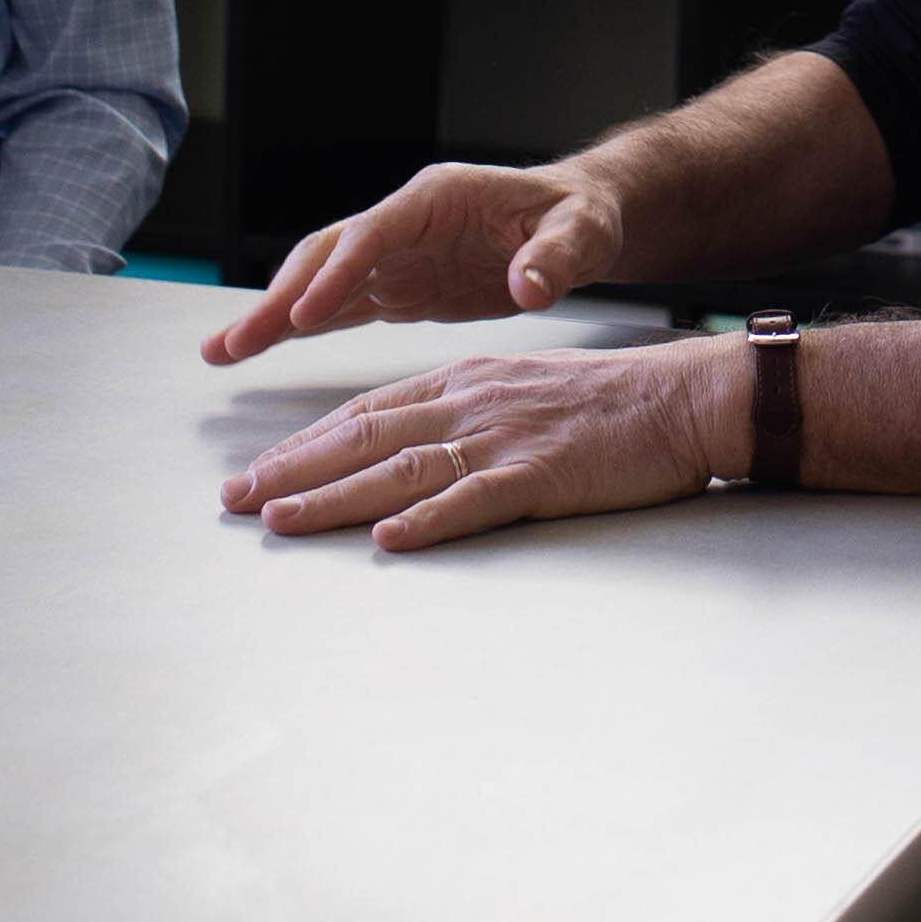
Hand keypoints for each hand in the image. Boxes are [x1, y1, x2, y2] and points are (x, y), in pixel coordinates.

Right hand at [198, 159, 621, 364]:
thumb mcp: (582, 233)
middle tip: (233, 343)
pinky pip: (339, 306)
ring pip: (319, 282)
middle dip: (279, 299)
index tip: (304, 313)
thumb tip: (530, 286)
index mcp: (437, 199)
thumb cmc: (582, 217)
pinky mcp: (400, 286)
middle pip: (326, 256)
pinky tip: (260, 348)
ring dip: (273, 316)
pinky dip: (300, 327)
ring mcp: (396, 255)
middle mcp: (404, 223)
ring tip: (221, 352)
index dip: (337, 273)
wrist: (579, 219)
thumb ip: (555, 258)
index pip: (372, 234)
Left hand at [220, 340, 743, 550]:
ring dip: (335, 497)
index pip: (367, 413)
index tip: (259, 469)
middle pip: (365, 438)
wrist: (684, 398)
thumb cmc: (611, 404)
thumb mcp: (523, 392)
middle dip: (294, 469)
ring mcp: (505, 439)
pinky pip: (476, 499)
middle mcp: (472, 403)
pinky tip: (390, 539)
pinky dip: (429, 520)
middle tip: (235, 498)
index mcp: (465, 382)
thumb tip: (413, 454)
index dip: (307, 443)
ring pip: (402, 469)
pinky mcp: (543, 474)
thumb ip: (466, 416)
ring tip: (281, 520)